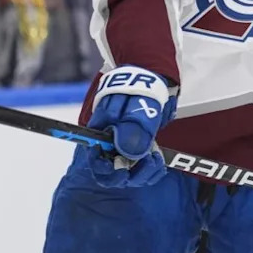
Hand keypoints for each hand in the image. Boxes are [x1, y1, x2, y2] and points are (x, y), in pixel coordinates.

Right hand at [85, 66, 176, 187]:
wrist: (151, 78)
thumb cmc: (140, 89)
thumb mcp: (138, 105)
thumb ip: (133, 127)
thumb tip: (129, 152)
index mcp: (100, 132)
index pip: (95, 160)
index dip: (106, 170)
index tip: (123, 169)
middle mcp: (108, 143)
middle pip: (110, 173)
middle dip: (130, 174)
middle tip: (148, 163)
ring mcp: (122, 147)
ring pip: (127, 173)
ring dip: (143, 173)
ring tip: (156, 159)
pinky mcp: (136, 150)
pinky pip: (139, 169)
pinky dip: (149, 169)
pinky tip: (158, 162)